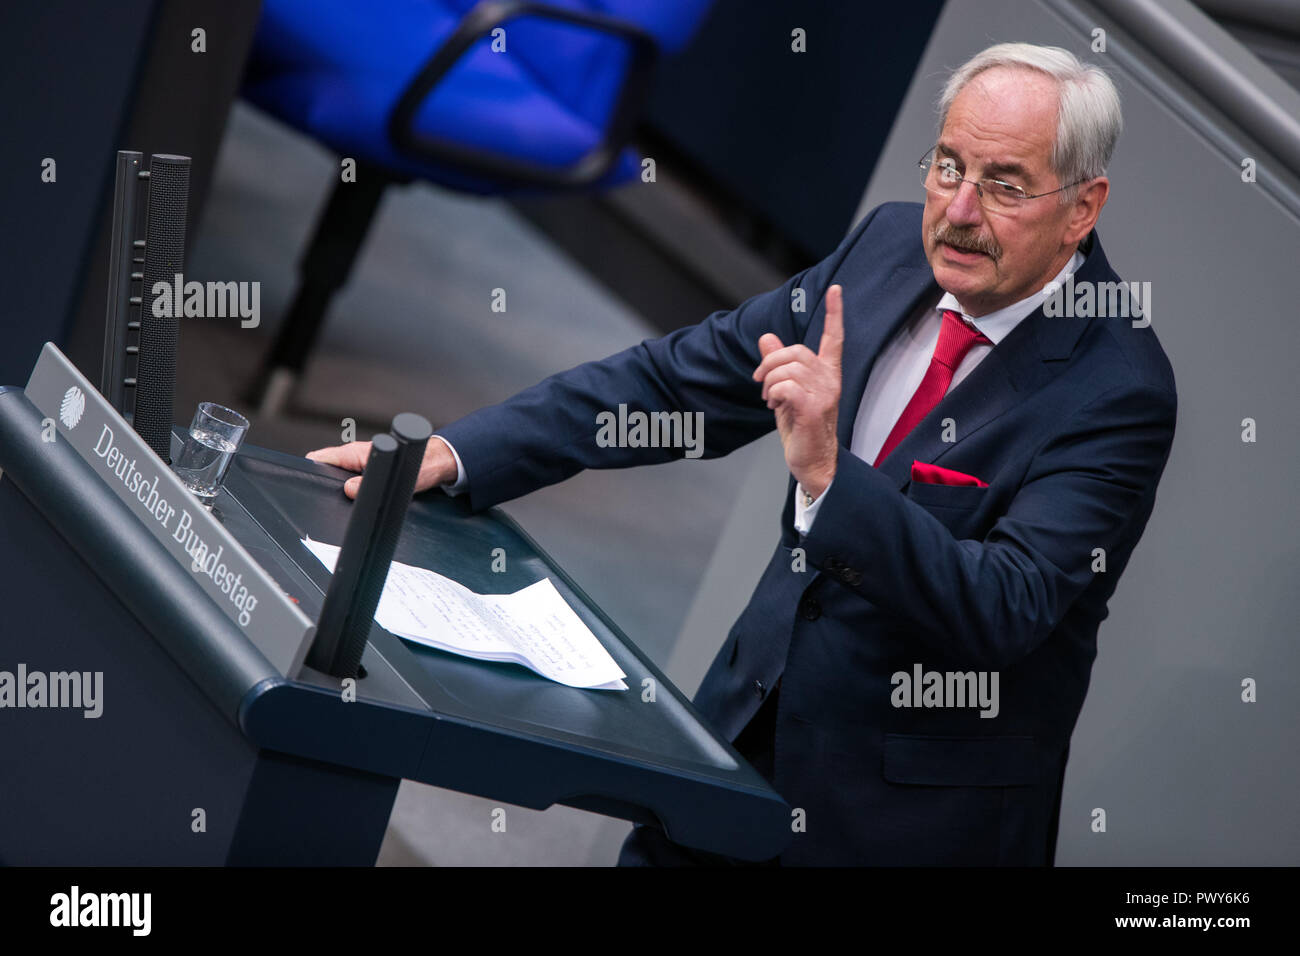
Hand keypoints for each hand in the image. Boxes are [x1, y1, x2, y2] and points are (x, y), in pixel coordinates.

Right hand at [305, 436, 457, 499]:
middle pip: (325, 471)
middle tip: (326, 504)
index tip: (309, 487)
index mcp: (354, 453)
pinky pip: (350, 485)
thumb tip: (349, 490)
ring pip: (337, 480)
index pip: (319, 458)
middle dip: (323, 486)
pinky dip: (349, 495)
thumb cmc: (419, 466)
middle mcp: (354, 458)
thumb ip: (370, 483)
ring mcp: (358, 468)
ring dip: (337, 493)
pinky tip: (353, 508)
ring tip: (341, 508)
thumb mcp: (396, 478)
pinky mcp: (366, 477)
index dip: (310, 471)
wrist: (434, 465)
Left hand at [752, 283, 843, 496]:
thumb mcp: (785, 392)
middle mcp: (830, 380)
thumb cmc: (802, 428)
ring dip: (769, 383)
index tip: (836, 289)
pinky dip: (773, 394)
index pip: (834, 338)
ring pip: (787, 369)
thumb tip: (766, 337)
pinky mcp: (814, 408)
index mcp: (828, 373)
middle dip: (769, 363)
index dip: (835, 313)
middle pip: (795, 350)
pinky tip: (775, 406)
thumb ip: (778, 364)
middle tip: (761, 383)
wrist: (813, 462)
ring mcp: (825, 394)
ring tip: (770, 400)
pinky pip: (786, 386)